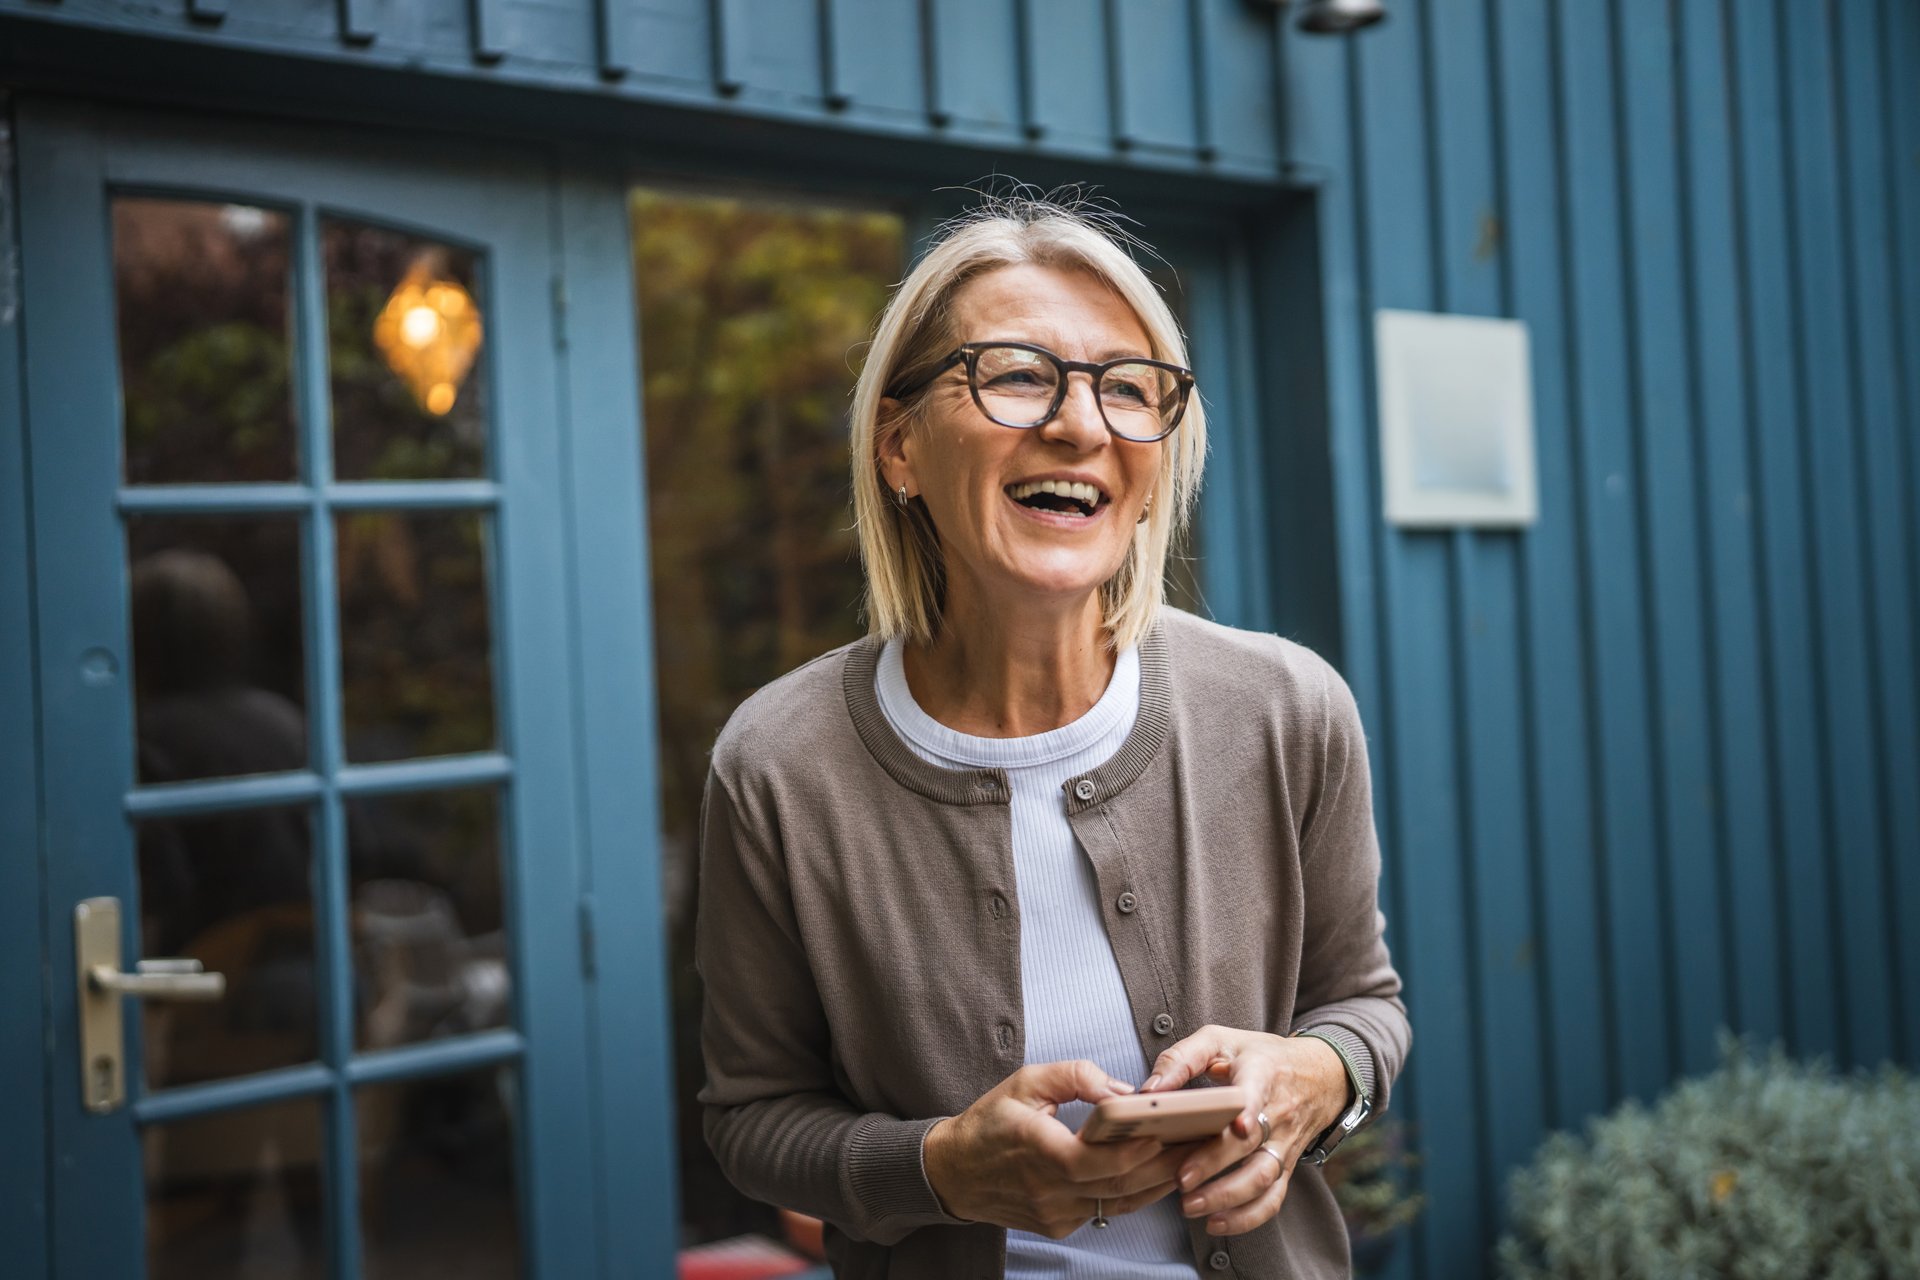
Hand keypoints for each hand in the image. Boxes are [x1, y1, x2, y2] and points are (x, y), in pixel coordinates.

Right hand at [923, 1060, 1188, 1238]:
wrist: (953, 1172)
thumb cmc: (990, 1121)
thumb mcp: (1025, 1082)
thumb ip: (1074, 1077)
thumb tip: (1122, 1090)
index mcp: (1037, 1151)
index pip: (1096, 1160)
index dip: (1136, 1151)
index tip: (1169, 1132)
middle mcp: (1047, 1190)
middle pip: (1118, 1185)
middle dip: (1164, 1165)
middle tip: (1200, 1143)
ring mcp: (1053, 1213)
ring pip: (1118, 1202)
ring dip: (1156, 1182)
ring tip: (1191, 1158)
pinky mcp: (1057, 1224)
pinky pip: (1105, 1211)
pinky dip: (1133, 1193)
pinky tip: (1157, 1175)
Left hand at [1141, 1026, 1349, 1236]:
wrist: (1319, 1075)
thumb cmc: (1258, 1055)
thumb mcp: (1220, 1039)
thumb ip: (1181, 1059)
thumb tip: (1148, 1092)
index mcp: (1261, 1074)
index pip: (1256, 1094)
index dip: (1248, 1111)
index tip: (1236, 1127)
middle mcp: (1278, 1112)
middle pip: (1250, 1144)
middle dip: (1215, 1164)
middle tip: (1181, 1180)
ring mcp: (1284, 1143)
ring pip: (1263, 1177)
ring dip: (1227, 1197)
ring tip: (1190, 1207)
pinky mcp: (1285, 1166)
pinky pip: (1273, 1198)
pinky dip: (1246, 1218)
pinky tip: (1215, 1223)